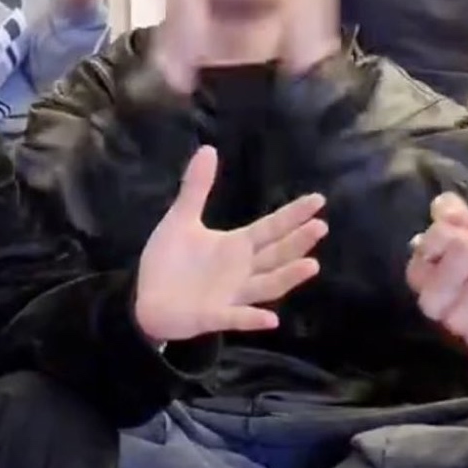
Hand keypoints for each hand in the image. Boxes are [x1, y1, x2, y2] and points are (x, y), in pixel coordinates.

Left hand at [134, 147, 328, 341]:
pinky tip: (270, 319)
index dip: (293, 214)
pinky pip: (236, 318)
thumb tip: (208, 148)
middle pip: (275, 255)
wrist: (146, 299)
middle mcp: (241, 270)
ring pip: (266, 286)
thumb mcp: (181, 219)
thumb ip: (196, 188)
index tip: (318, 200)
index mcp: (236, 246)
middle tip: (320, 226)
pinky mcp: (214, 316)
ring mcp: (231, 295)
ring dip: (287, 277)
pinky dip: (252, 319)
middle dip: (297, 242)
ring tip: (311, 265)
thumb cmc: (169, 261)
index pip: (270, 228)